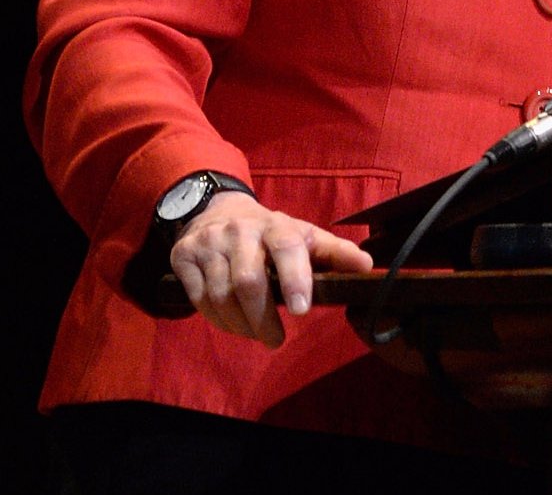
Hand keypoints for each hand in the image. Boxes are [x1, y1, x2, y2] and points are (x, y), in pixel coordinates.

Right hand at [168, 191, 373, 345]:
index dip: (295, 278)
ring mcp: (209, 242)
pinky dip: (217, 319)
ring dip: (240, 325)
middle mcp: (240, 230)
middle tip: (275, 340)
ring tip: (255, 333)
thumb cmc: (270, 234)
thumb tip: (368, 266)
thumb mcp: (303, 236)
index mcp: (275, 225)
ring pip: (221, 295)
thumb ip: (334, 253)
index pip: (286, 248)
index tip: (302, 310)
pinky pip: (198, 299)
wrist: (218, 210)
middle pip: (249, 281)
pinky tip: (231, 323)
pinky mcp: (183, 255)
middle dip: (263, 319)